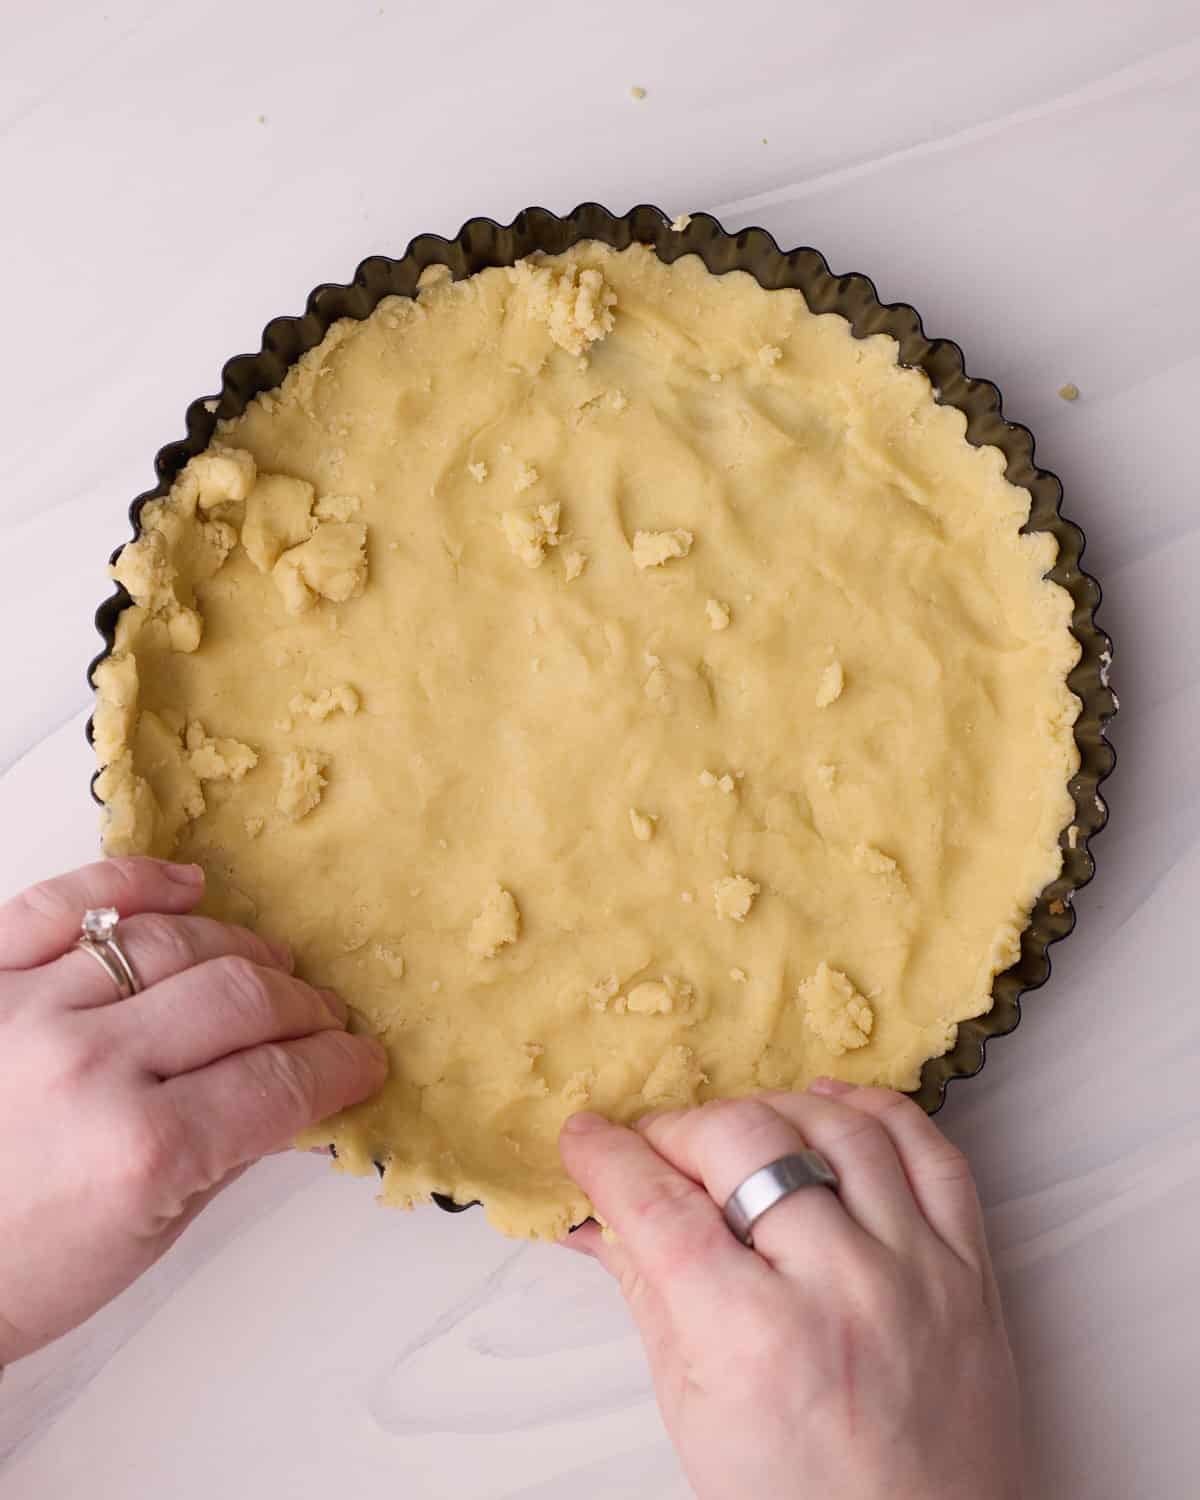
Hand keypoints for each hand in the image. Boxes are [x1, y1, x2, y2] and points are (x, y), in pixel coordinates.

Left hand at [0, 857, 385, 1364]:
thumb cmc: (19, 1272)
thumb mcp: (147, 1235)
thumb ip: (229, 1152)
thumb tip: (301, 1091)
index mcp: (140, 1152)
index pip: (280, 1082)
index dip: (339, 1066)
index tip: (361, 1061)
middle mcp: (88, 1068)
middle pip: (240, 999)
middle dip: (304, 1011)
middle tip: (323, 1022)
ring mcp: (28, 1011)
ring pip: (171, 942)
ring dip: (241, 950)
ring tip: (268, 969)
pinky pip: (66, 902)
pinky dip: (134, 882)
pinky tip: (188, 890)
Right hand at [560, 1083, 1021, 1499]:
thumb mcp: (696, 1412)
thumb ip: (648, 1295)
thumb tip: (592, 1220)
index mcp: (756, 1341)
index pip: (661, 1209)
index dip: (610, 1159)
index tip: (587, 1137)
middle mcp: (842, 1290)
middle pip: (743, 1143)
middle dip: (680, 1130)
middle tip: (658, 1150)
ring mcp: (916, 1270)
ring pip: (835, 1128)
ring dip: (769, 1110)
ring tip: (736, 1132)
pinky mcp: (970, 1266)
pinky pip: (929, 1150)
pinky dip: (873, 1111)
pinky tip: (828, 1108)